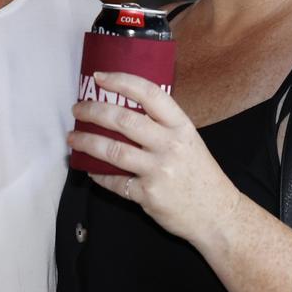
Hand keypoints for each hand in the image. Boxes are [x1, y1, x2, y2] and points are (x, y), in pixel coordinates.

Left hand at [68, 71, 241, 245]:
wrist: (218, 215)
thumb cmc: (201, 175)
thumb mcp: (189, 141)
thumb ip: (163, 127)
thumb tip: (125, 110)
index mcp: (181, 127)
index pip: (150, 94)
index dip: (122, 82)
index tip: (100, 77)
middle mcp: (170, 146)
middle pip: (124, 120)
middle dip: (94, 111)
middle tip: (78, 109)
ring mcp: (158, 171)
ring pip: (112, 151)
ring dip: (87, 142)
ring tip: (73, 138)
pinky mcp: (148, 195)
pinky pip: (114, 182)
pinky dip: (99, 175)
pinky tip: (90, 169)